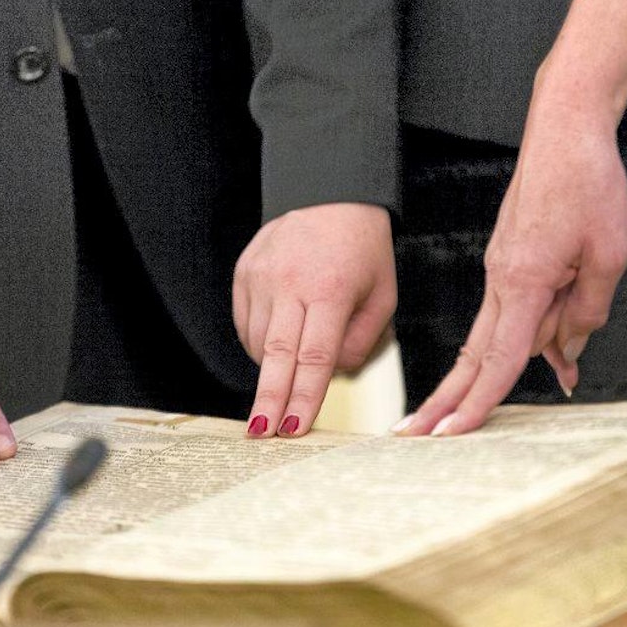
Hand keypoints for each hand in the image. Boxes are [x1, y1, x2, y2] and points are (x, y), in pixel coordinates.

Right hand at [234, 202, 395, 437]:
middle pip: (276, 354)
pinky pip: (245, 324)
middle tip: (260, 433)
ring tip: (289, 369)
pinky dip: (259, 343)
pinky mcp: (244, 271)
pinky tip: (278, 338)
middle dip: (268, 399)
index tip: (294, 427)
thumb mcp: (382, 295)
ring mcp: (262, 275)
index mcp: (331, 289)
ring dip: (272, 368)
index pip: (316, 356)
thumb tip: (329, 376)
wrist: (330, 193)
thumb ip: (360, 342)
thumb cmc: (363, 251)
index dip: (304, 396)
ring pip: (258, 342)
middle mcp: (291, 282)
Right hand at [398, 101, 626, 436]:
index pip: (495, 359)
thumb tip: (567, 350)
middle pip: (473, 354)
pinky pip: (513, 309)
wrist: (565, 129)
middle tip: (413, 438)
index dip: (476, 403)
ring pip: (499, 332)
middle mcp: (500, 279)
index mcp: (522, 281)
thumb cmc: (588, 183)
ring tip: (544, 349)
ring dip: (510, 361)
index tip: (448, 437)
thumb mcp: (609, 255)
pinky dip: (525, 334)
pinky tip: (553, 349)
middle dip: (446, 401)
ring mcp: (499, 268)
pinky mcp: (508, 258)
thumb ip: (587, 311)